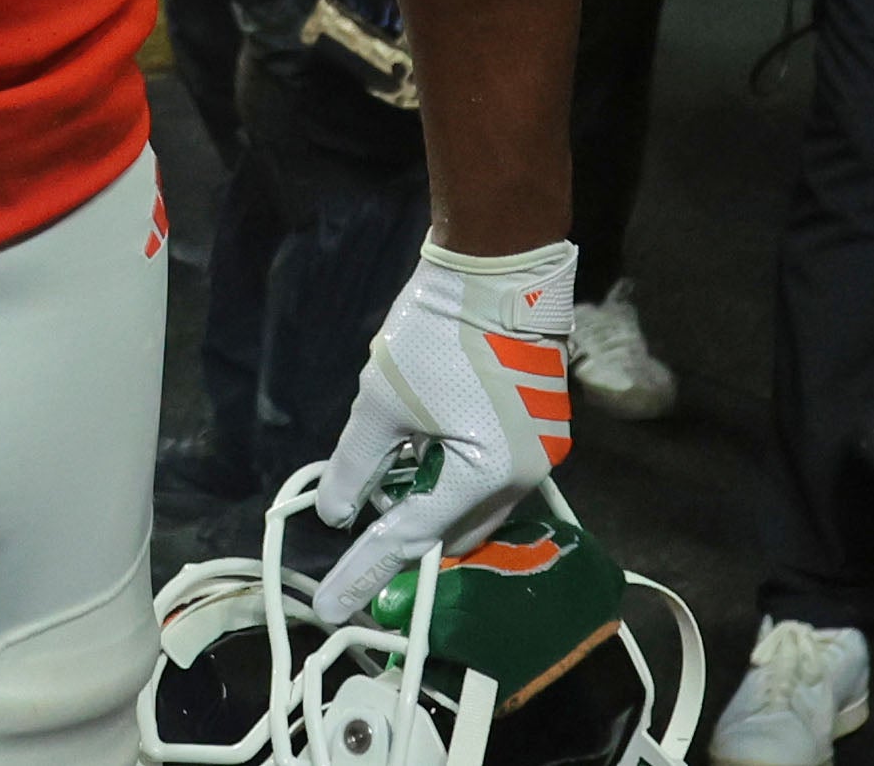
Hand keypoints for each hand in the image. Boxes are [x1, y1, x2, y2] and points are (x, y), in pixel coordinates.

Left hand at [304, 237, 580, 624]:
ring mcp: (541, 454)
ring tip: (393, 473)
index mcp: (485, 475)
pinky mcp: (542, 430)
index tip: (331, 604)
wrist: (500, 267)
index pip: (413, 538)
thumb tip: (337, 515)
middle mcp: (524, 477)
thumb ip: (355, 467)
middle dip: (408, 536)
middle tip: (363, 531)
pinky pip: (492, 476)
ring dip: (432, 501)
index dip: (366, 569)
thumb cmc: (437, 333)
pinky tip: (425, 447)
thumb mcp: (379, 402)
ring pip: (474, 505)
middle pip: (454, 531)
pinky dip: (455, 476)